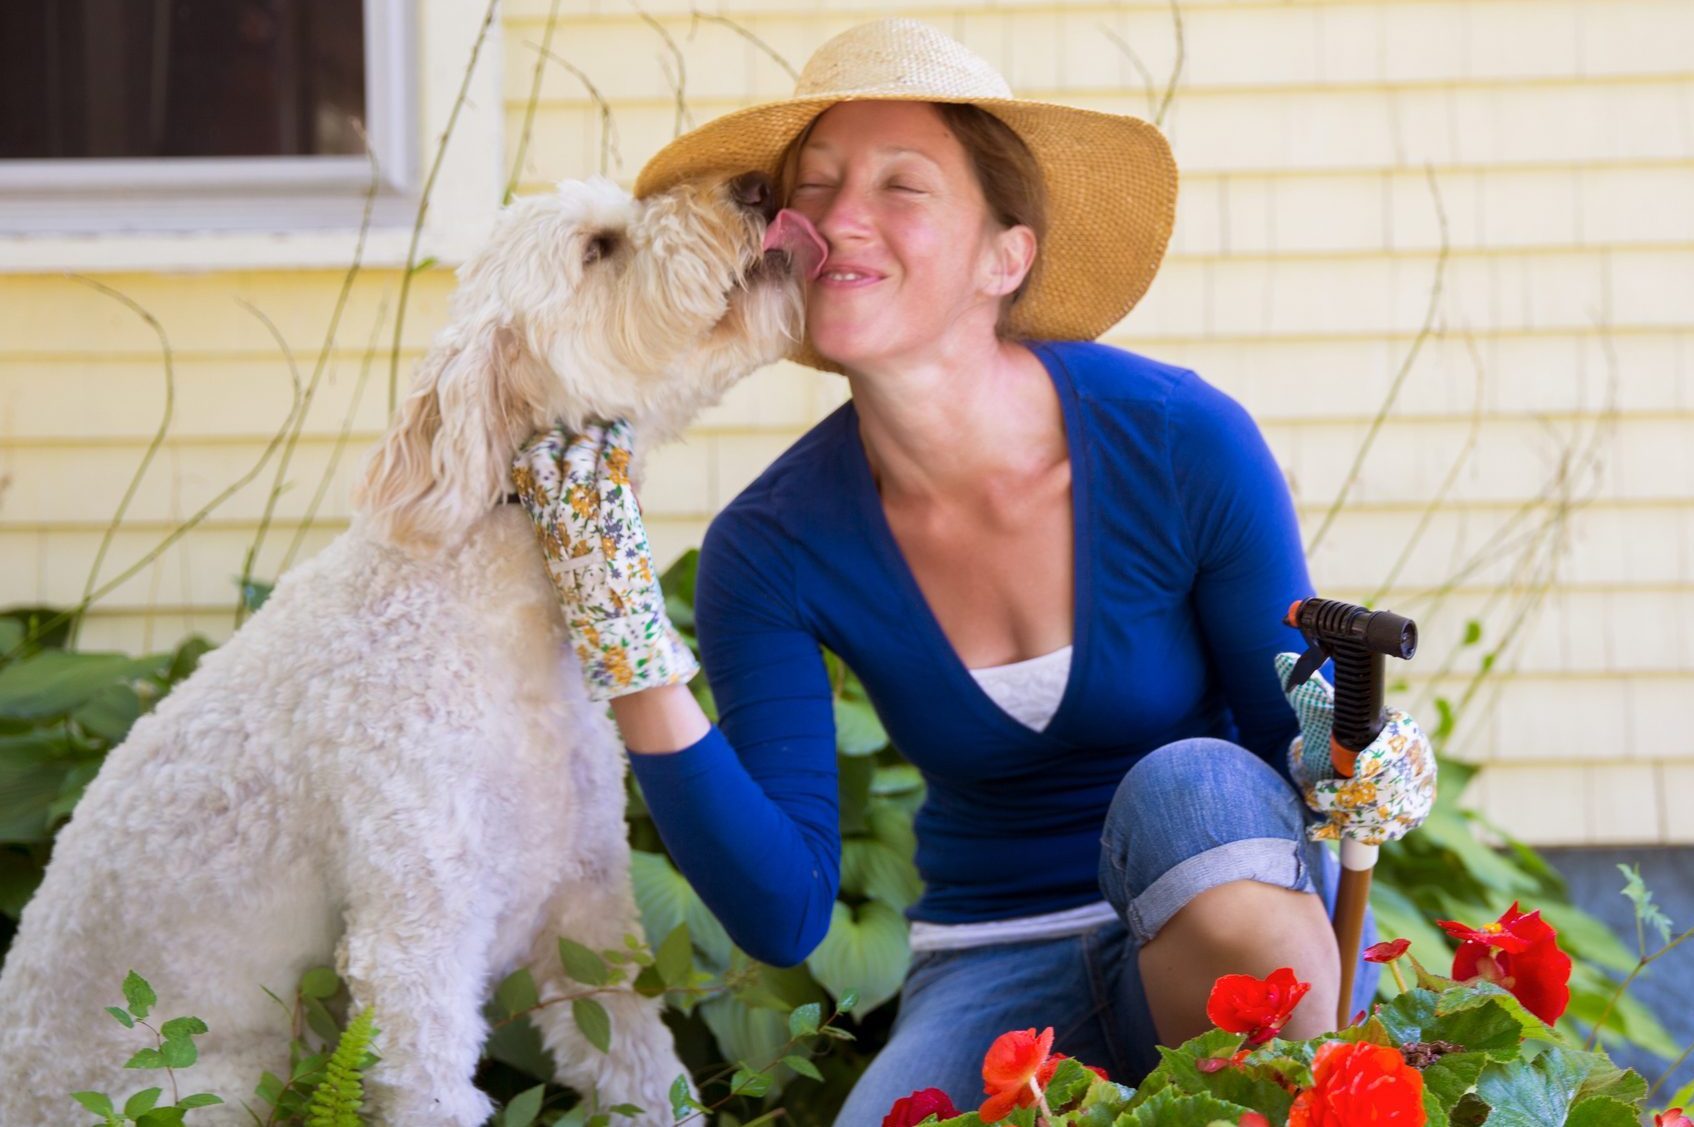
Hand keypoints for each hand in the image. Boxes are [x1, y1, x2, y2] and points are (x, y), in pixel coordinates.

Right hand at [512, 420, 698, 700]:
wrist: (618, 633)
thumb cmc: (596, 605)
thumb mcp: (570, 565)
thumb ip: (570, 533)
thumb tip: (576, 507)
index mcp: (543, 533)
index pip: (523, 481)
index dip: (531, 455)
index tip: (540, 440)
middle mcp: (558, 520)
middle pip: (544, 462)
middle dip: (554, 439)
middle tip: (566, 425)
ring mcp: (586, 515)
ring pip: (580, 458)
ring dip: (590, 437)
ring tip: (600, 425)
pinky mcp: (617, 514)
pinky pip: (615, 466)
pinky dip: (618, 443)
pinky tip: (623, 430)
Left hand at [1273, 652, 1436, 845]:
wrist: (1359, 771)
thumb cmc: (1344, 737)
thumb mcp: (1327, 716)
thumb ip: (1307, 693)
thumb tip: (1281, 659)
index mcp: (1401, 732)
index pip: (1399, 743)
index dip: (1381, 757)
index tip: (1357, 769)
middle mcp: (1416, 765)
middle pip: (1388, 787)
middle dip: (1348, 794)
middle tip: (1321, 791)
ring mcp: (1414, 795)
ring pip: (1382, 814)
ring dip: (1345, 812)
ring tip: (1322, 800)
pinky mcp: (1406, 820)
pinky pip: (1379, 833)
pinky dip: (1349, 830)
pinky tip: (1325, 827)